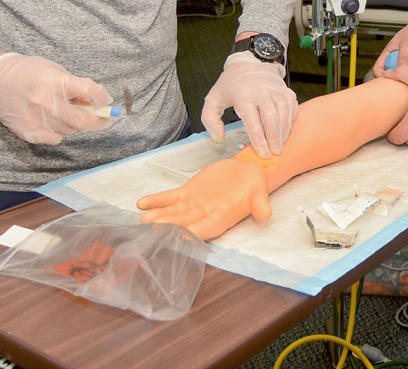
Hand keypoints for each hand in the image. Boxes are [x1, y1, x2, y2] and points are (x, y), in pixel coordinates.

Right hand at [0, 53, 112, 144]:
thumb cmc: (28, 73)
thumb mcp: (55, 71)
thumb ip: (74, 87)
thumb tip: (94, 103)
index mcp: (56, 82)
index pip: (90, 91)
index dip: (102, 97)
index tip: (107, 101)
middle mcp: (48, 102)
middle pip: (83, 120)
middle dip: (98, 121)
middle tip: (104, 119)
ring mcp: (38, 119)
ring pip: (71, 130)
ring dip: (75, 123)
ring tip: (66, 113)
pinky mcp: (30, 132)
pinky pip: (56, 138)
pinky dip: (59, 132)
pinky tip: (51, 121)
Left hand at [138, 156, 272, 239]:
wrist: (246, 171)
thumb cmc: (255, 183)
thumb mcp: (261, 190)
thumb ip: (261, 203)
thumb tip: (265, 214)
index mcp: (222, 218)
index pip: (206, 228)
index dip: (194, 232)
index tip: (180, 236)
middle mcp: (205, 215)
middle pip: (185, 223)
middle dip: (168, 225)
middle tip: (152, 227)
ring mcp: (194, 205)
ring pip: (174, 212)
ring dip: (159, 215)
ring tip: (144, 218)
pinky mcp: (188, 193)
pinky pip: (170, 198)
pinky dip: (157, 200)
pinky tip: (141, 203)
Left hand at [201, 52, 296, 157]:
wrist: (249, 61)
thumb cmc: (231, 84)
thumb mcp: (213, 98)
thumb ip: (210, 119)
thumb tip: (219, 136)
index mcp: (243, 95)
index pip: (252, 120)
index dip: (258, 139)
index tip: (263, 153)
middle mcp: (261, 91)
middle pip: (271, 117)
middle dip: (274, 137)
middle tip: (275, 152)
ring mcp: (275, 89)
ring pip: (284, 111)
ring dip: (284, 130)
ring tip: (280, 144)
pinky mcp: (285, 89)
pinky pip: (291, 106)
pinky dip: (290, 119)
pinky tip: (285, 130)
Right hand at [370, 12, 407, 78]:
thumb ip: (404, 58)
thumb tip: (400, 72)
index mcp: (391, 53)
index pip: (379, 68)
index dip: (380, 76)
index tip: (387, 81)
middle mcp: (399, 60)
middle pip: (392, 76)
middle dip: (395, 82)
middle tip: (401, 85)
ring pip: (405, 78)